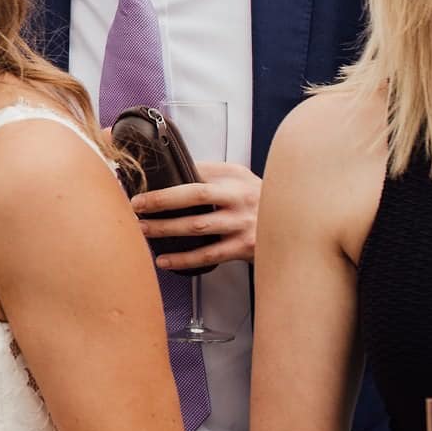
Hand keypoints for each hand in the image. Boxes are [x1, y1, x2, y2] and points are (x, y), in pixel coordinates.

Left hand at [135, 159, 259, 269]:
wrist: (295, 223)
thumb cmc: (256, 198)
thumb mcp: (238, 177)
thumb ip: (208, 173)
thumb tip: (167, 171)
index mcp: (235, 176)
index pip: (196, 171)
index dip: (168, 176)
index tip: (141, 183)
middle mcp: (240, 197)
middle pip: (195, 196)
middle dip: (161, 201)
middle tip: (136, 205)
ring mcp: (243, 224)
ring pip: (197, 226)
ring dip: (166, 229)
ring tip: (143, 229)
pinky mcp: (244, 248)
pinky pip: (208, 255)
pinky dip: (183, 259)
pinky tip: (163, 260)